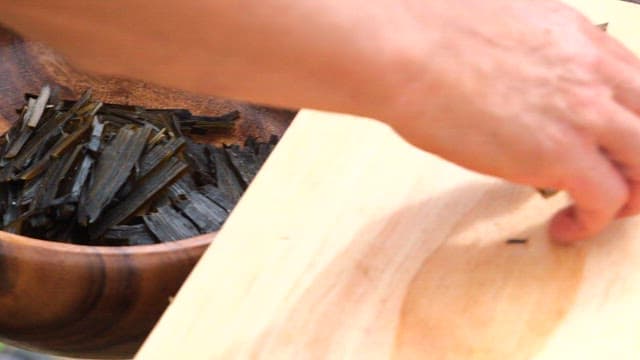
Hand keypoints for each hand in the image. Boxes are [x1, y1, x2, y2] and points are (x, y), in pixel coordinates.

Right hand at [383, 0, 639, 242]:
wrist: (404, 48)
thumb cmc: (430, 33)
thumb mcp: (504, 25)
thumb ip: (535, 54)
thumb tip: (525, 83)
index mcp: (582, 39)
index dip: (633, 123)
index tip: (612, 145)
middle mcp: (594, 74)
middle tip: (620, 182)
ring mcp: (581, 114)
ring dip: (631, 196)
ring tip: (599, 211)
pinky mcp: (556, 154)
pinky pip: (606, 199)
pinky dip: (595, 222)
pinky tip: (565, 228)